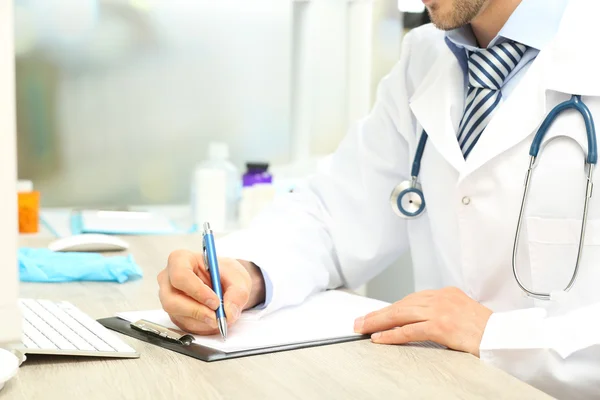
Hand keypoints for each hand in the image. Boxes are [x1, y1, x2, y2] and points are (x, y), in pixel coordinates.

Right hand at [157, 250, 265, 334]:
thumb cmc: (226, 274)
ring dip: (202, 320)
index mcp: (181, 260)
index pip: (180, 275)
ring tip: (220, 316)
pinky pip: (184, 325)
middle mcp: (169, 279)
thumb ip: (237, 294)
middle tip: (218, 316)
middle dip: (197, 311)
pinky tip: (214, 318)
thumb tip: (229, 313)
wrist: (226, 283)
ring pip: (178, 315)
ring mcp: (168, 297)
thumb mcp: (238, 278)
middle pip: (171, 300)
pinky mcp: (175, 313)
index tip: (215, 301)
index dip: (197, 291)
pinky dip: (202, 326)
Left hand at [353, 287, 492, 355]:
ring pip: (401, 314)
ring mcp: (441, 311)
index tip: (376, 315)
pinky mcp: (442, 326)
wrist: (507, 336)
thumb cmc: (487, 330)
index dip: (391, 308)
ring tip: (362, 328)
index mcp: (446, 294)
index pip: (411, 299)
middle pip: (402, 304)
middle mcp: (441, 298)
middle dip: (378, 314)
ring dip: (378, 322)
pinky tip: (379, 338)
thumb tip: (416, 322)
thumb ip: (440, 313)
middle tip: (360, 321)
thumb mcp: (462, 313)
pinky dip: (392, 335)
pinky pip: (410, 330)